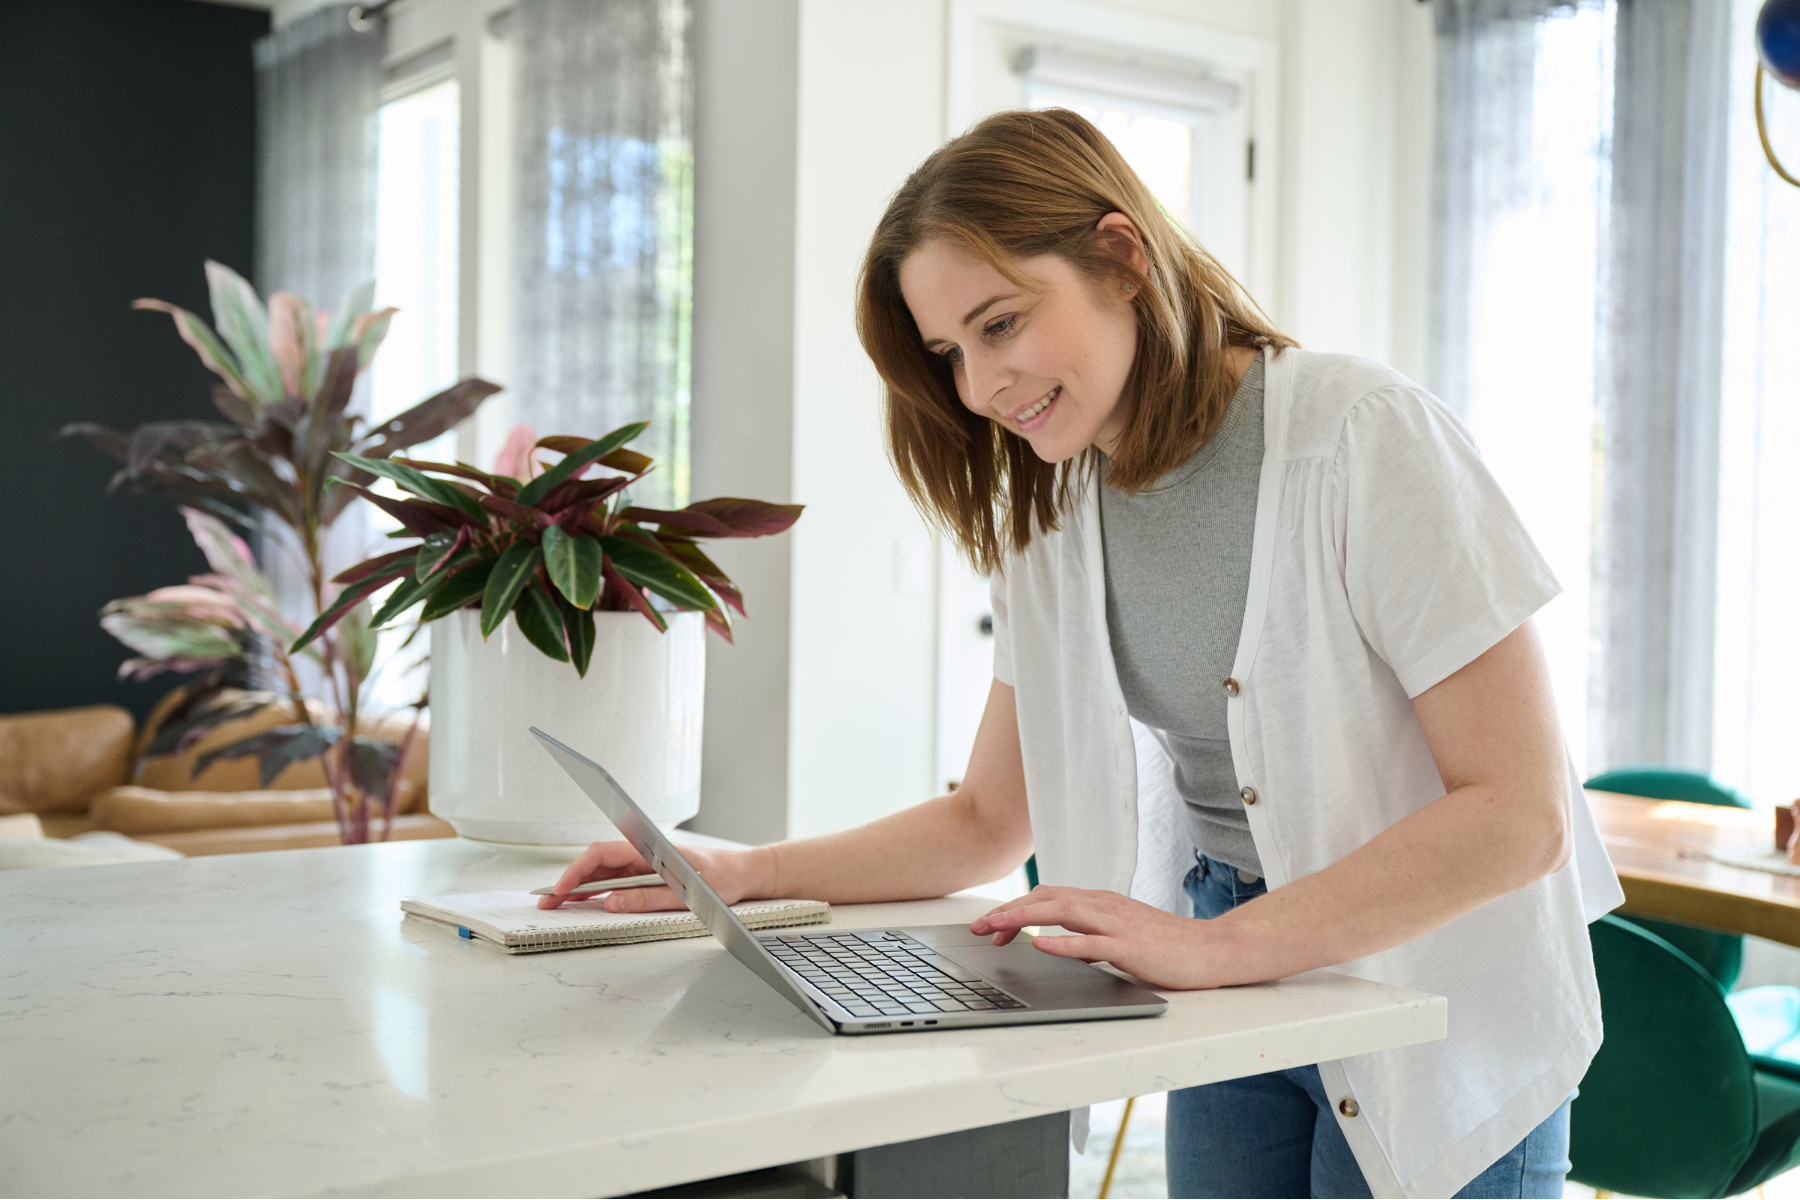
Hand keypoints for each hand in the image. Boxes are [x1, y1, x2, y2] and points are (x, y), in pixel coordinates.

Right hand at [536, 841, 773, 911]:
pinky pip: (614, 879)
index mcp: (651, 848)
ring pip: (601, 871)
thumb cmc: (721, 878)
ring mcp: (643, 862)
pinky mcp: (647, 872)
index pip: (604, 853)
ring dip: (577, 886)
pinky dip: (594, 889)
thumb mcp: (687, 893)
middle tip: (545, 902)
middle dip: (568, 881)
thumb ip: (649, 897)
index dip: (578, 870)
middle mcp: (643, 851)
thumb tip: (612, 902)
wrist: (744, 872)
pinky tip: (578, 901)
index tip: (561, 888)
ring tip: (554, 904)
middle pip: (596, 862)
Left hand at [971, 885, 1240, 989]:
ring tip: (995, 928)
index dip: (1014, 908)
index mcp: (1100, 903)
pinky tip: (1041, 947)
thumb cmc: (1168, 945)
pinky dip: (1063, 944)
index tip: (990, 925)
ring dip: (1023, 919)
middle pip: (1046, 900)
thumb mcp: (1120, 933)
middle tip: (977, 927)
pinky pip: (1092, 943)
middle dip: (1007, 912)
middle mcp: (1104, 906)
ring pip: (1062, 914)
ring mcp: (1118, 925)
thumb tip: (1055, 940)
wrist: (1213, 949)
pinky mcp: (1132, 946)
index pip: (1048, 897)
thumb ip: (1090, 932)